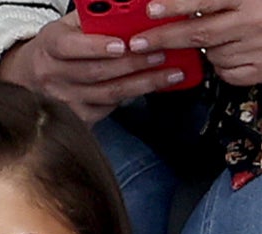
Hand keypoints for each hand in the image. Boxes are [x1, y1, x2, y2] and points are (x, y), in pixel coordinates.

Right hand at [0, 12, 191, 122]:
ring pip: (106, 94)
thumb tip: (134, 6)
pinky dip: (131, 97)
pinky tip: (150, 88)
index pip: (69, 47)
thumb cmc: (60, 45)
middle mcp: (51, 74)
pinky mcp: (73, 116)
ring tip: (168, 73)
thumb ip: (96, 16)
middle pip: (95, 72)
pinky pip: (106, 109)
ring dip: (141, 84)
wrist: (30, 75)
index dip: (97, 46)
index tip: (124, 44)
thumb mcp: (71, 24)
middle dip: (133, 63)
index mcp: (49, 45)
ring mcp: (61, 99)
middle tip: (161, 54)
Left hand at [131, 0, 261, 85]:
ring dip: (204, 47)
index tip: (150, 10)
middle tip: (137, 43)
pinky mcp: (259, 71)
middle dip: (163, 39)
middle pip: (198, 34)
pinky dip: (221, 64)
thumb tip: (180, 5)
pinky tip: (234, 49)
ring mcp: (257, 49)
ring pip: (210, 54)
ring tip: (221, 33)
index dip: (175, 5)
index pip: (205, 0)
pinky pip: (224, 72)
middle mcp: (253, 22)